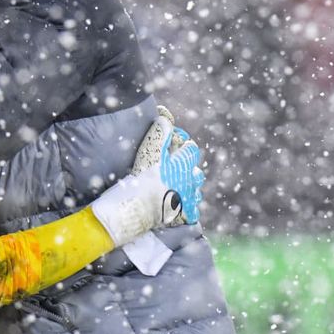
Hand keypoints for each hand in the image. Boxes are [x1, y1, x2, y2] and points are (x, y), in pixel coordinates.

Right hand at [130, 106, 203, 224]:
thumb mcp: (149, 152)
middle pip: (196, 173)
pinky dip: (187, 209)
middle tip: (176, 171)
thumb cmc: (141, 177)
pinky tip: (177, 208)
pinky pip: (192, 211)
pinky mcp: (185, 215)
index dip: (185, 148)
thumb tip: (165, 118)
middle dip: (188, 171)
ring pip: (196, 192)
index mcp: (183, 164)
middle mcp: (190, 181)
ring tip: (177, 190)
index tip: (178, 147)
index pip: (191, 150)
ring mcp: (189, 199)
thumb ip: (159, 135)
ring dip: (189, 189)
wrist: (138, 207)